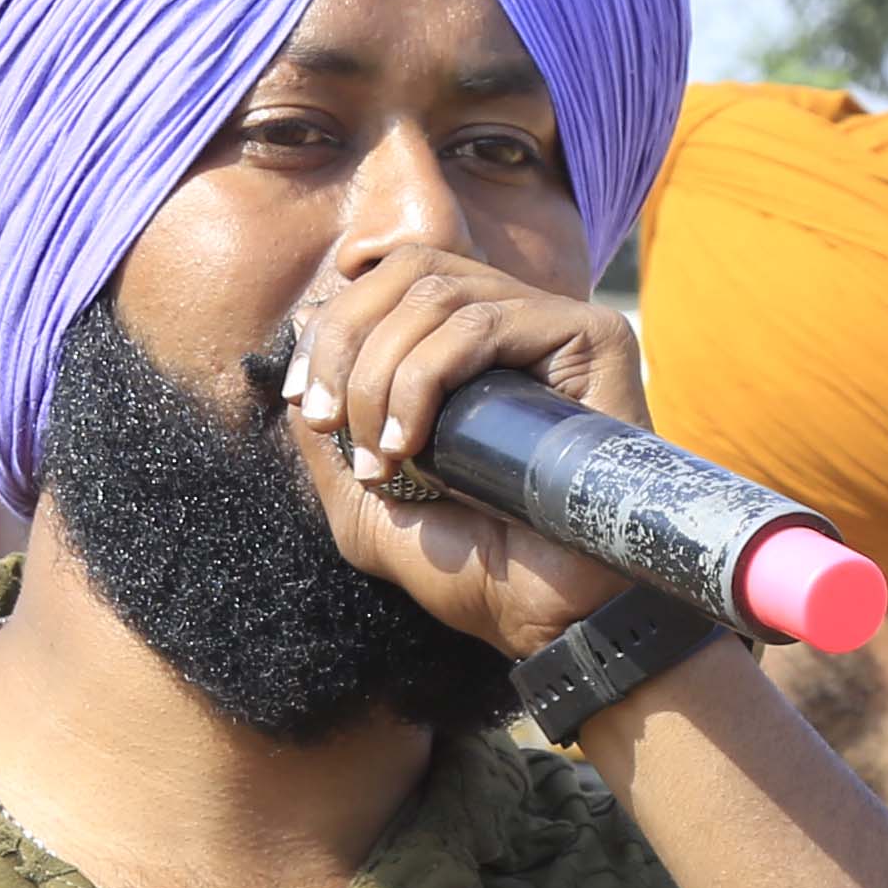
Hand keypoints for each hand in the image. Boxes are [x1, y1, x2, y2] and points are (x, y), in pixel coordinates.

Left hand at [285, 237, 646, 658]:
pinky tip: (414, 445)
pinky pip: (484, 324)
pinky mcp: (592, 338)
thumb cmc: (472, 568)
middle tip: (329, 422)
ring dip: (383, 374)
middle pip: (408, 270)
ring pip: (439, 295)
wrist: (548, 617)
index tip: (303, 403)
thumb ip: (330, 438)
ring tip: (383, 455)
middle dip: (347, 343)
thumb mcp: (367, 505)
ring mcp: (555, 325)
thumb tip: (295, 364)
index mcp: (469, 344)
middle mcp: (515, 320)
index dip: (332, 328)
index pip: (389, 282)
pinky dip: (427, 378)